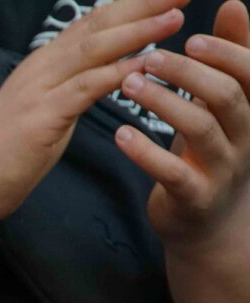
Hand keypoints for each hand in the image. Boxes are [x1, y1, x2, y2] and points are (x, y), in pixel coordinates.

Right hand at [0, 0, 187, 230]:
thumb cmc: (1, 155)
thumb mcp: (43, 111)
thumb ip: (71, 89)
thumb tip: (102, 77)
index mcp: (43, 64)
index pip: (93, 24)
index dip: (132, 6)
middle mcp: (41, 67)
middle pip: (98, 26)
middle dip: (143, 6)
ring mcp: (38, 89)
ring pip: (94, 50)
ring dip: (137, 33)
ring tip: (174, 19)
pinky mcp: (40, 117)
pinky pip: (85, 88)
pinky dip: (117, 74)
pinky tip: (145, 66)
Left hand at [115, 0, 249, 256]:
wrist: (207, 223)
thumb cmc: (209, 150)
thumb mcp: (221, 102)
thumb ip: (229, 56)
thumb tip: (236, 3)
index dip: (227, 52)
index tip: (190, 36)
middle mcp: (244, 136)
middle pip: (228, 95)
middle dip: (190, 74)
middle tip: (149, 59)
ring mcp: (222, 168)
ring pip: (202, 129)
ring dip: (164, 104)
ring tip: (128, 86)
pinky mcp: (195, 197)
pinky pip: (174, 172)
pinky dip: (146, 152)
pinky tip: (121, 134)